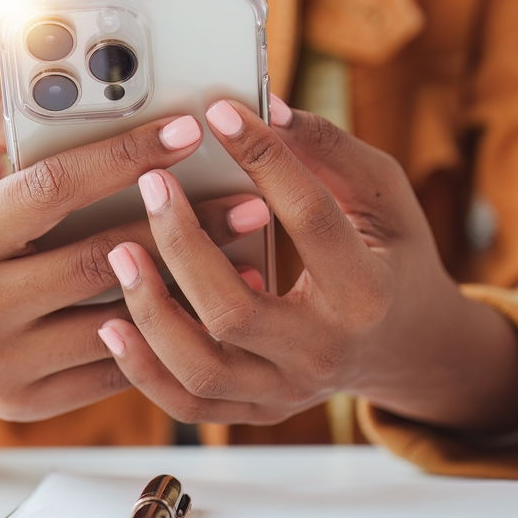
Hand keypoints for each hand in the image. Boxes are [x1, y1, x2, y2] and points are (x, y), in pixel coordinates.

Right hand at [0, 90, 263, 442]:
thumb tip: (21, 84)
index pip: (51, 190)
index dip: (122, 157)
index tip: (186, 129)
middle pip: (98, 260)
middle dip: (181, 226)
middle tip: (252, 196)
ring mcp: (3, 362)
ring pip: (118, 320)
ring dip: (190, 286)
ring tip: (249, 251)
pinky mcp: (30, 402)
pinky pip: (114, 367)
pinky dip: (168, 335)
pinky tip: (214, 306)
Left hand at [98, 94, 517, 435]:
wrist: (406, 344)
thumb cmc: (391, 255)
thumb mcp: (382, 194)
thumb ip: (326, 150)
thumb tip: (265, 108)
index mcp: (367, 292)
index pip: (308, 219)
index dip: (264, 160)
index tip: (220, 114)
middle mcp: (325, 352)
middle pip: (235, 310)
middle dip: (183, 243)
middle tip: (151, 184)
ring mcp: (287, 391)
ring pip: (201, 368)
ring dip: (150, 311)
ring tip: (119, 253)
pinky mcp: (256, 410)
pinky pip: (187, 403)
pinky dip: (142, 369)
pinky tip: (111, 323)